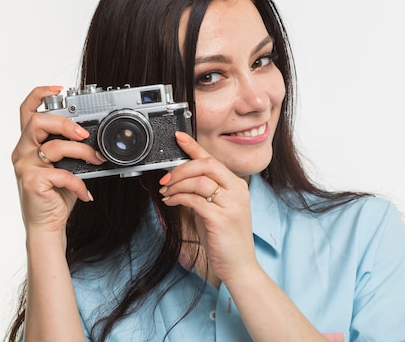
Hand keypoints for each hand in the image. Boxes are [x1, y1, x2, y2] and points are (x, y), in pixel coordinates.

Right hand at [11, 86, 103, 235]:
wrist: (47, 224)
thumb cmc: (56, 193)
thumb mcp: (65, 165)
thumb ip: (70, 148)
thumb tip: (94, 135)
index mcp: (29, 142)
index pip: (27, 110)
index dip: (40, 94)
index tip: (59, 89)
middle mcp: (23, 151)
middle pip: (38, 122)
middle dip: (66, 123)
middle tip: (85, 134)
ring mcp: (25, 166)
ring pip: (54, 146)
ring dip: (82, 151)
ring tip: (96, 160)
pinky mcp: (32, 181)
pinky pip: (61, 174)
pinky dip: (78, 183)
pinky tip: (84, 192)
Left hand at [158, 131, 257, 281]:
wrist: (240, 267)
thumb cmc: (225, 240)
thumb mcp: (215, 210)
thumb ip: (203, 194)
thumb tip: (181, 180)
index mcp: (237, 186)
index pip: (213, 160)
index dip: (194, 146)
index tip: (179, 137)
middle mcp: (237, 191)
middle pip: (206, 165)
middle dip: (181, 169)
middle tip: (165, 179)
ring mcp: (231, 204)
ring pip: (198, 181)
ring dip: (176, 185)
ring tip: (166, 194)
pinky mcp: (221, 218)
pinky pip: (193, 199)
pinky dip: (178, 198)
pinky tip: (171, 203)